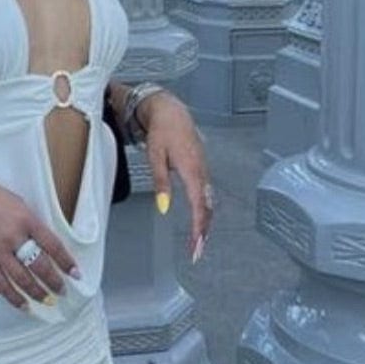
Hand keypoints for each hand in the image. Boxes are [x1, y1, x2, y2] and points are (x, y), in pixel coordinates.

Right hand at [0, 176, 78, 308]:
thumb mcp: (16, 202)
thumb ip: (31, 222)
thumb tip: (45, 242)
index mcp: (26, 219)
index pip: (53, 245)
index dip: (66, 262)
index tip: (75, 273)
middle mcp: (14, 237)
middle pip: (40, 266)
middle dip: (55, 281)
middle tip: (63, 291)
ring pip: (23, 279)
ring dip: (38, 293)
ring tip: (48, 300)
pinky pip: (1, 285)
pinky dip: (14, 297)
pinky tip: (23, 305)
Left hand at [141, 91, 212, 260]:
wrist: (171, 112)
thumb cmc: (162, 131)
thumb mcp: (155, 156)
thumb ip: (161, 182)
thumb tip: (164, 207)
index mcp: (192, 169)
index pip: (199, 206)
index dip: (198, 228)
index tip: (196, 245)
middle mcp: (202, 172)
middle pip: (207, 208)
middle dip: (203, 232)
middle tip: (197, 251)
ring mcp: (204, 170)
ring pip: (209, 202)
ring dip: (205, 223)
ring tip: (198, 242)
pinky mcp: (202, 169)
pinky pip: (207, 194)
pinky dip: (205, 210)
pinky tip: (200, 220)